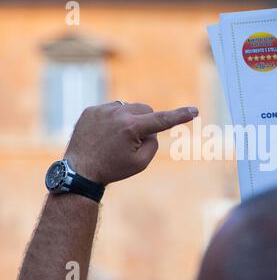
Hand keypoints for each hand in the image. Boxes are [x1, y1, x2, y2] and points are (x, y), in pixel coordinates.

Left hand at [64, 101, 197, 184]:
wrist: (79, 171)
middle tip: (136, 141)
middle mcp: (118, 113)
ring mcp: (102, 109)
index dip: (180, 115)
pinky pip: (111, 109)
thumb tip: (151, 128)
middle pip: (146, 109)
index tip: (194, 110)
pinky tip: (104, 135)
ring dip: (130, 120)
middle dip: (147, 122)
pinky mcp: (91, 110)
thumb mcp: (141, 163)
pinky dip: (113, 120)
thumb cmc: (112, 169)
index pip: (162, 119)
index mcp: (132, 127)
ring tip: (116, 139)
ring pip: (128, 107)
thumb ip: (153, 143)